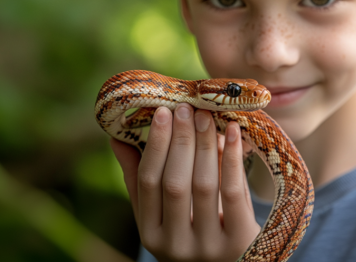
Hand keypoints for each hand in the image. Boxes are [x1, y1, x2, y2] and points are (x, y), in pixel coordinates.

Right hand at [111, 103, 260, 261]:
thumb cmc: (192, 231)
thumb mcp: (163, 213)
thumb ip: (141, 178)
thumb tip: (116, 138)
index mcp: (151, 234)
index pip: (148, 182)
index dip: (154, 145)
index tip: (162, 112)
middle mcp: (175, 244)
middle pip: (175, 183)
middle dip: (180, 140)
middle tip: (186, 108)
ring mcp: (208, 246)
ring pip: (203, 185)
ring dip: (205, 144)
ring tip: (207, 116)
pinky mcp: (239, 242)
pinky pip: (232, 193)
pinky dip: (232, 159)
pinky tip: (233, 134)